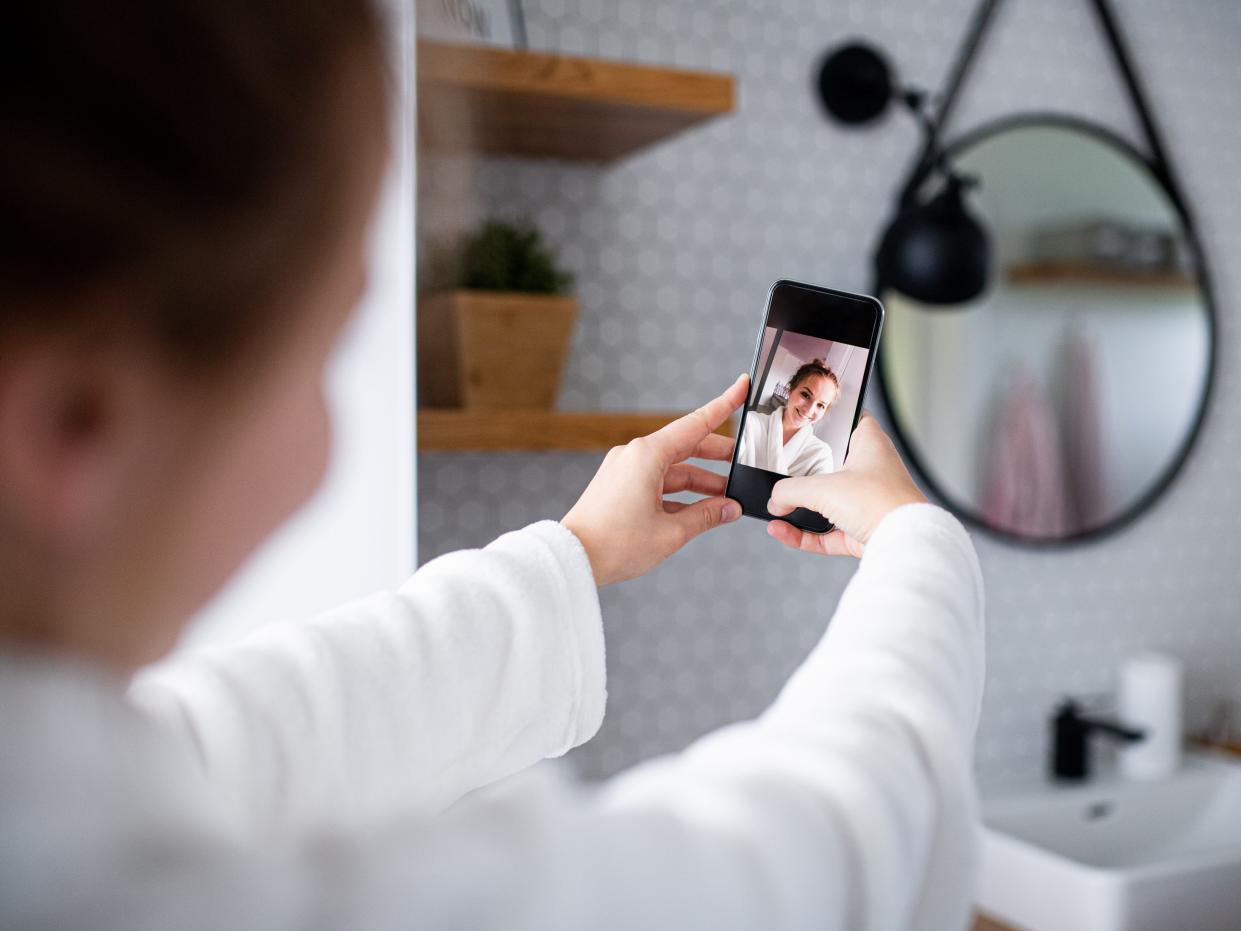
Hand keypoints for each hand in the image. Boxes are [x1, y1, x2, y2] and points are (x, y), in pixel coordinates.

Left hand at [562, 375, 747, 585]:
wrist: (572, 559)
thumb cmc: (614, 544)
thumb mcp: (671, 532)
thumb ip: (706, 515)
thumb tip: (730, 508)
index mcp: (647, 455)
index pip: (695, 424)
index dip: (722, 405)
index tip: (741, 387)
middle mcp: (634, 456)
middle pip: (686, 447)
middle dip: (717, 457)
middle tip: (743, 464)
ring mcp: (624, 470)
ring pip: (672, 469)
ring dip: (699, 482)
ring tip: (726, 500)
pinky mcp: (618, 486)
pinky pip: (657, 482)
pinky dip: (679, 494)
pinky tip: (699, 510)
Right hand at [766, 413, 924, 557]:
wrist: (905, 544)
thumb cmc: (882, 502)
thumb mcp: (824, 488)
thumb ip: (791, 490)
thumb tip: (775, 500)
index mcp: (870, 445)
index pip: (851, 421)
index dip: (833, 419)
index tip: (811, 422)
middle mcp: (871, 471)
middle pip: (831, 467)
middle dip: (805, 474)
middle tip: (780, 473)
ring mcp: (867, 503)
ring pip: (827, 503)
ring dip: (800, 510)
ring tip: (775, 510)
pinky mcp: (862, 531)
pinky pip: (826, 532)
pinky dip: (804, 534)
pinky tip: (782, 532)